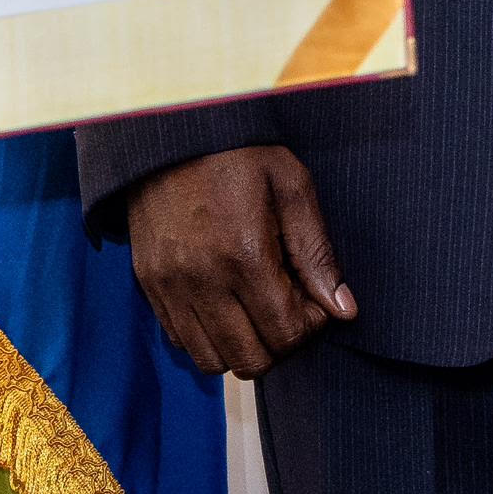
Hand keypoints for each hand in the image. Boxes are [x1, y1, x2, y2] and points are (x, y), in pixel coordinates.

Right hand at [125, 146, 355, 376]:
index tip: (313, 298)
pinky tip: (225, 302)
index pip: (285, 333)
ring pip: (212, 361)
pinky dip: (208, 336)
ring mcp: (170, 287)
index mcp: (244, 254)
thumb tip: (343, 309)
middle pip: (251, 360)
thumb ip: (317, 252)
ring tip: (256, 306)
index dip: (310, 325)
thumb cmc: (237, 152)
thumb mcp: (290, 184)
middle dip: (280, 343)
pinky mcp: (149, 285)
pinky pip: (181, 342)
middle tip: (288, 306)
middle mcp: (203, 281)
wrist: (170, 131)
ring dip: (243, 345)